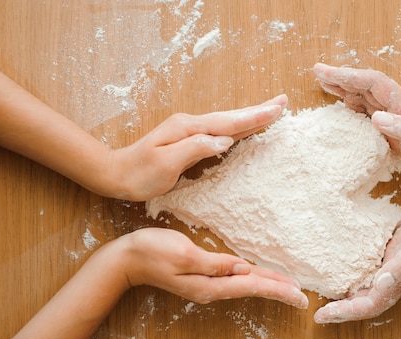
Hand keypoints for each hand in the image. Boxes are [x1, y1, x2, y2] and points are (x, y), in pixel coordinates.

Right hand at [105, 227, 308, 308]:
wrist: (126, 259)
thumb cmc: (152, 251)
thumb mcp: (183, 254)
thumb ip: (214, 263)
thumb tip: (242, 269)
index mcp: (210, 284)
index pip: (252, 286)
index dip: (277, 289)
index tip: (298, 295)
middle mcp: (212, 288)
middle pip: (253, 289)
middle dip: (279, 292)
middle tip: (302, 298)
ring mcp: (208, 284)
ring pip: (246, 285)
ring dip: (269, 286)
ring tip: (289, 289)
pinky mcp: (204, 276)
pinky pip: (236, 280)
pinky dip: (253, 279)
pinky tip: (261, 278)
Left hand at [108, 95, 287, 200]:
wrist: (117, 174)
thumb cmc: (140, 173)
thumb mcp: (166, 163)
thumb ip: (196, 148)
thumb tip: (224, 140)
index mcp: (189, 128)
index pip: (229, 123)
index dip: (254, 116)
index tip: (277, 109)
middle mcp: (192, 124)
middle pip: (232, 116)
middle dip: (259, 110)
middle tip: (283, 102)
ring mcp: (190, 130)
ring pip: (228, 122)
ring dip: (251, 116)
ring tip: (272, 111)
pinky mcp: (190, 139)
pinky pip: (221, 131)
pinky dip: (237, 127)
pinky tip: (244, 128)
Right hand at [313, 63, 400, 189]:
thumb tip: (376, 116)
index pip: (372, 84)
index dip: (348, 76)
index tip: (325, 73)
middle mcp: (398, 108)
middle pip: (365, 86)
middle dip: (341, 78)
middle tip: (317, 72)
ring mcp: (396, 119)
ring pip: (365, 97)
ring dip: (345, 89)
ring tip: (324, 85)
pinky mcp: (394, 131)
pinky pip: (369, 113)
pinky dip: (353, 107)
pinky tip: (344, 108)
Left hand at [314, 193, 400, 322]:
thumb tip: (381, 283)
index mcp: (399, 280)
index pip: (368, 305)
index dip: (344, 313)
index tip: (321, 316)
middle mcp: (394, 279)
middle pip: (364, 303)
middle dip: (341, 310)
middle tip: (317, 312)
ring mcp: (394, 269)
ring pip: (366, 290)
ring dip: (346, 297)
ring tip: (324, 296)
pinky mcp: (393, 256)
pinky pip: (371, 274)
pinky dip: (355, 277)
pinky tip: (342, 270)